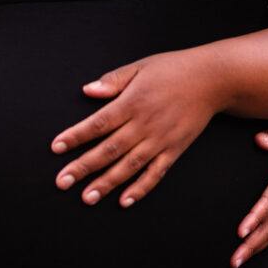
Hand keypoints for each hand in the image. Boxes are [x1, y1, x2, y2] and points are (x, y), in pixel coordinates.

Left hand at [52, 50, 218, 207]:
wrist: (211, 79)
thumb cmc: (172, 69)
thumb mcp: (140, 66)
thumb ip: (113, 80)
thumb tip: (87, 90)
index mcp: (133, 101)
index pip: (99, 123)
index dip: (76, 136)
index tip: (56, 148)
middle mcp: (145, 124)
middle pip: (109, 149)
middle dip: (83, 167)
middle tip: (62, 182)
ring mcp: (161, 139)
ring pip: (130, 166)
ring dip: (107, 183)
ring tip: (87, 197)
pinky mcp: (175, 150)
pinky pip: (156, 173)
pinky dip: (141, 188)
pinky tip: (125, 200)